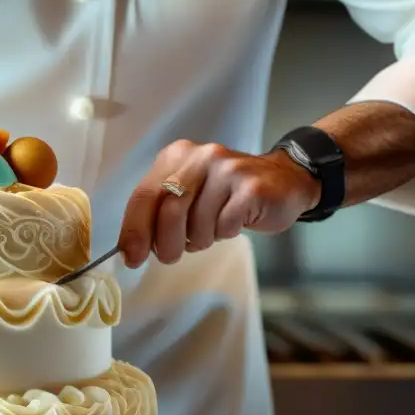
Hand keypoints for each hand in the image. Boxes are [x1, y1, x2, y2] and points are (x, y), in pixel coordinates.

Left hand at [117, 140, 321, 268]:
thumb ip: (159, 212)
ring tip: (213, 228)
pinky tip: (234, 222)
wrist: (284, 180)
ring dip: (201, 239)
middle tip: (171, 256)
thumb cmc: (225, 195)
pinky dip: (225, 233)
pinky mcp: (251, 187)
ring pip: (198, 224)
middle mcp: (200, 157)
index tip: (130, 257)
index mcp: (176, 156)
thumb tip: (131, 248)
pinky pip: (225, 226)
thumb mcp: (188, 195)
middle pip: (168, 211)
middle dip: (165, 243)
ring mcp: (227, 169)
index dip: (134, 230)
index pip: (144, 195)